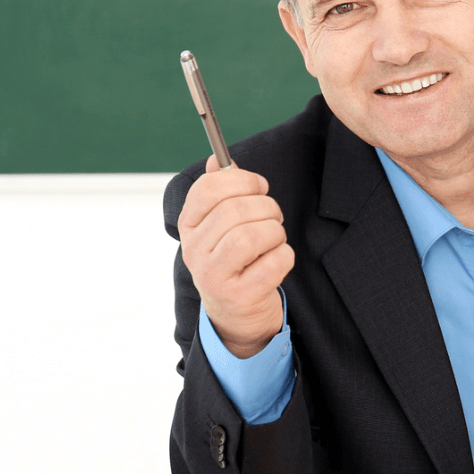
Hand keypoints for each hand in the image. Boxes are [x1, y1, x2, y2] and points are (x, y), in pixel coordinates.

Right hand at [178, 156, 294, 357]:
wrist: (236, 314)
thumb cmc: (234, 260)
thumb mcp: (220, 227)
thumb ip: (220, 192)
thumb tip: (217, 160)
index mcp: (189, 227)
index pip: (207, 189)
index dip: (241, 180)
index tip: (260, 187)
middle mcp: (194, 251)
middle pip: (234, 211)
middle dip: (266, 208)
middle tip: (273, 216)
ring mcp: (213, 277)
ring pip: (252, 236)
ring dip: (274, 233)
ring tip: (274, 240)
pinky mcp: (239, 296)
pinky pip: (273, 263)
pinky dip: (284, 256)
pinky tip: (277, 260)